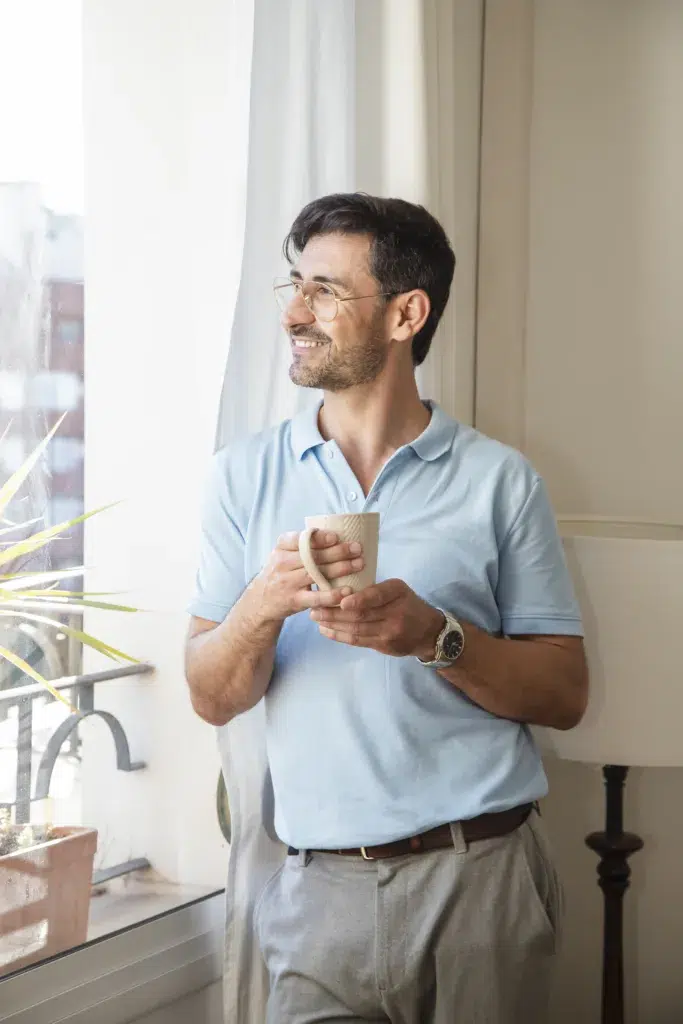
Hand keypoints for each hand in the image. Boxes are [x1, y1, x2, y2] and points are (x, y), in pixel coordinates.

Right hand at [251, 531, 364, 623]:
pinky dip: (332, 594)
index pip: (299, 539)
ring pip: (316, 573)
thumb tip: (337, 534)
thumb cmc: (280, 573)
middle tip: (358, 549)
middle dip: (338, 551)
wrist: (261, 601)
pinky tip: (347, 591)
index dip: (318, 538)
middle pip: (312, 556)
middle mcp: (282, 564)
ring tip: (358, 564)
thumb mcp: (283, 555)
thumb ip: (302, 545)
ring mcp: (287, 583)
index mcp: (281, 548)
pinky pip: (315, 597)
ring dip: (340, 568)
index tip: (336, 536)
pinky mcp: (294, 601)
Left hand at [310, 578, 444, 658]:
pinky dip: (339, 636)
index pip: (377, 596)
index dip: (359, 600)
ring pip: (357, 629)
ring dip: (333, 624)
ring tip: (316, 618)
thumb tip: (339, 588)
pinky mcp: (384, 646)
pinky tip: (326, 630)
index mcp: (398, 592)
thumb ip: (374, 590)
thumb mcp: (397, 589)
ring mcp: (390, 632)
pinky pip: (358, 641)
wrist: (429, 632)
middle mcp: (396, 613)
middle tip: (315, 607)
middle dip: (334, 612)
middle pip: (362, 614)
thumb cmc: (407, 604)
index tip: (341, 601)